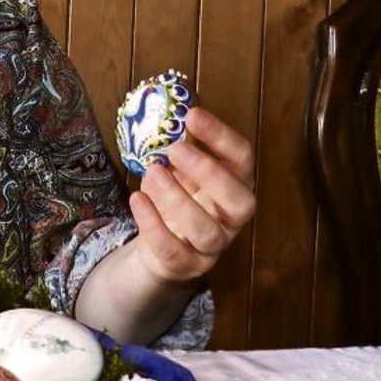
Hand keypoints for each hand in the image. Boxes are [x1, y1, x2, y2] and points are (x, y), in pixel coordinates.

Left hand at [129, 106, 255, 283]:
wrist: (160, 247)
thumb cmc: (176, 197)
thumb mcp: (180, 171)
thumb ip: (178, 150)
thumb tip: (164, 117)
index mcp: (235, 184)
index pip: (243, 158)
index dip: (222, 136)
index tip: (192, 115)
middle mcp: (232, 217)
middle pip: (240, 201)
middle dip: (209, 172)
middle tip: (175, 149)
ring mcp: (213, 246)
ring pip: (207, 231)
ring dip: (178, 199)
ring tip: (153, 172)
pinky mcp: (187, 265)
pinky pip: (174, 250)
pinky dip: (153, 224)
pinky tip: (137, 199)